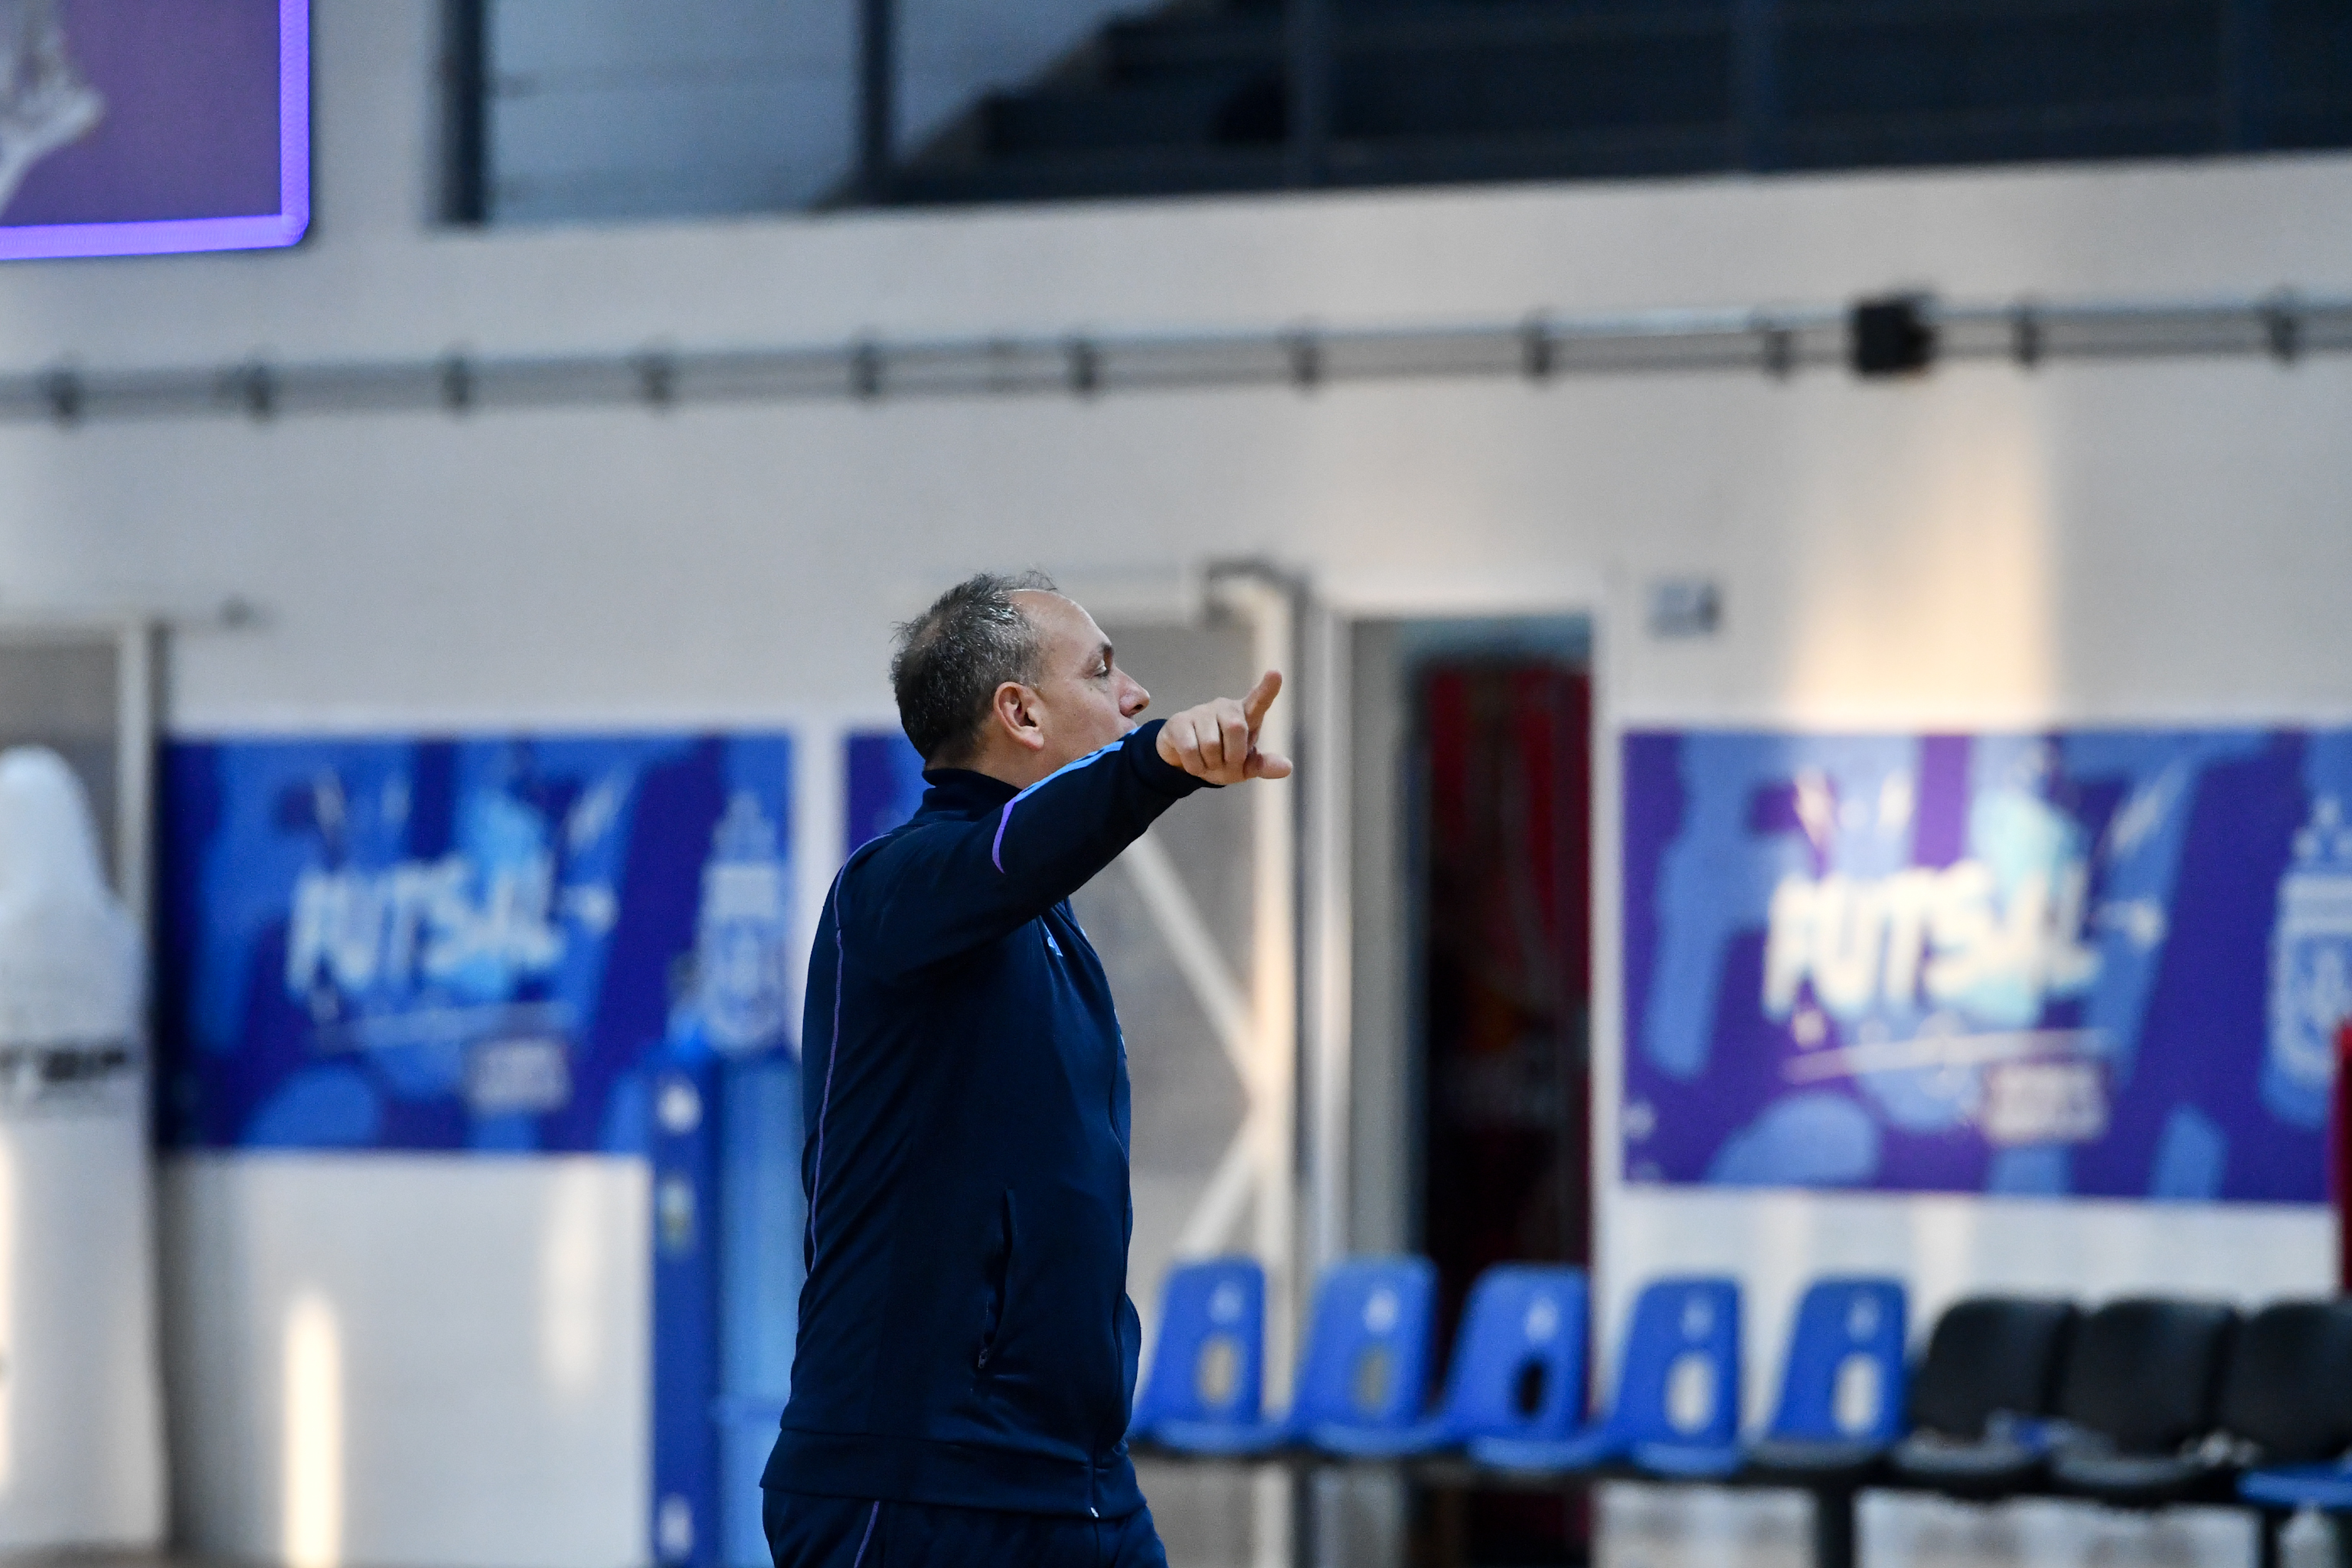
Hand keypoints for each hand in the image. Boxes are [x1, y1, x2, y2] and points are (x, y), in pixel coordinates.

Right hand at [1156, 670, 1292, 783]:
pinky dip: (1195, 766)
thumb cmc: (1223, 758)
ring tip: (1208, 762)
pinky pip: (1190, 749)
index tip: (1276, 673)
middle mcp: (1225, 708)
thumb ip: (1263, 765)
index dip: (1268, 688)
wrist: (1187, 761)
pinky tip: (1194, 762)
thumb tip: (1287, 768)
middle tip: (1226, 764)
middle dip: (1232, 756)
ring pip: (1210, 744)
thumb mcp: (1244, 766)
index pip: (1259, 700)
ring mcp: (1201, 712)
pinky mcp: (1179, 722)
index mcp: (1246, 716)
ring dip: (1211, 764)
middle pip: (1236, 728)